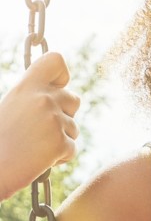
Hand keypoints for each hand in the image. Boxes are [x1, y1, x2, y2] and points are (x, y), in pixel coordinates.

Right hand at [0, 53, 79, 200]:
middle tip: (41, 130)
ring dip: (60, 139)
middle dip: (64, 115)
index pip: (56, 61)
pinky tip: (39, 160)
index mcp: (27, 86)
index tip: (55, 89)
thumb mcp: (11, 106)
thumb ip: (33, 97)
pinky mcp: (60, 143)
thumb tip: (58, 93)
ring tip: (35, 147)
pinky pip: (72, 148)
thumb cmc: (1, 140)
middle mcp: (43, 99)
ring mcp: (53, 121)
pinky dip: (60, 157)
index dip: (61, 76)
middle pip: (74, 99)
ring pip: (74, 127)